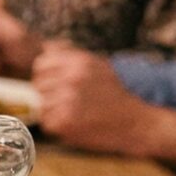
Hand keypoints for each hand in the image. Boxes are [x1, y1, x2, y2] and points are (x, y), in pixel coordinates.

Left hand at [30, 42, 147, 151]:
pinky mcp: (65, 122)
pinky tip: (76, 124)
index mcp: (78, 62)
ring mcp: (67, 100)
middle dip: (49, 94)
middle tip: (69, 102)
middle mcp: (71, 78)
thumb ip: (71, 57)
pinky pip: (47, 123)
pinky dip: (58, 126)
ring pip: (41, 105)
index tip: (57, 84)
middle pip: (38, 85)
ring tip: (76, 113)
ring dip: (54, 111)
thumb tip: (44, 49)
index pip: (41, 64)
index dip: (46, 76)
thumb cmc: (114, 95)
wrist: (136, 122)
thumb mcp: (97, 66)